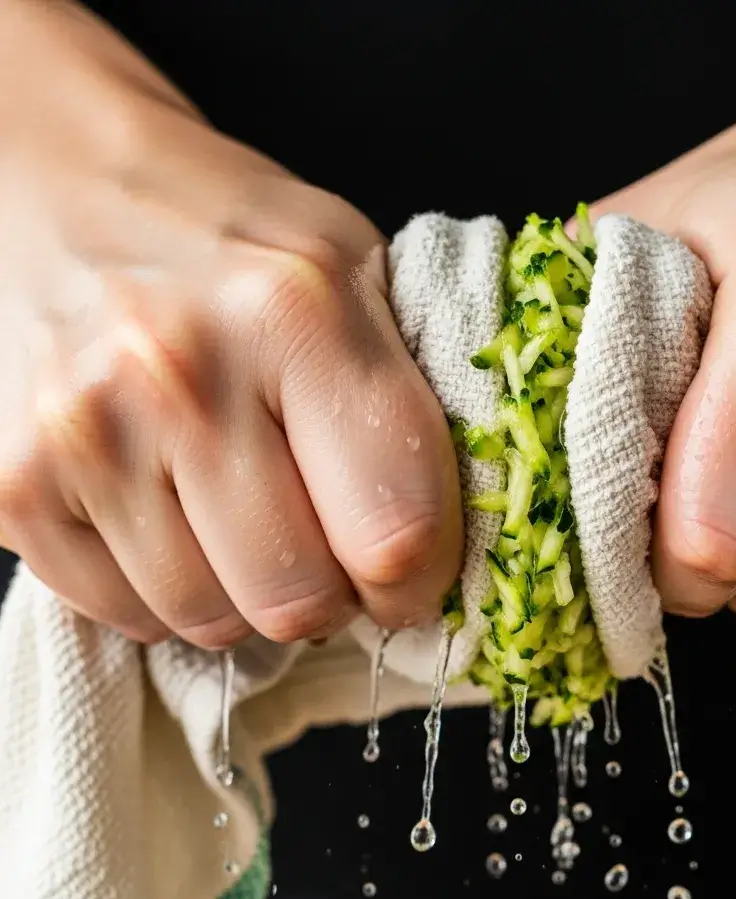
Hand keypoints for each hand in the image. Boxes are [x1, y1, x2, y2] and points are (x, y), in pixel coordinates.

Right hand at [0, 0, 461, 645]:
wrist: (62, 190)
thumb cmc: (230, 244)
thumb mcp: (354, 273)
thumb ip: (411, 405)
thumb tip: (443, 553)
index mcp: (299, 314)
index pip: (396, 531)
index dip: (418, 582)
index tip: (410, 578)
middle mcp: (182, 372)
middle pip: (300, 599)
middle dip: (330, 595)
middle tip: (322, 543)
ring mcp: (84, 431)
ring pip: (213, 621)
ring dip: (245, 594)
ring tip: (240, 514)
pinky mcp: (13, 484)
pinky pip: (128, 616)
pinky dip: (166, 591)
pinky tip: (170, 515)